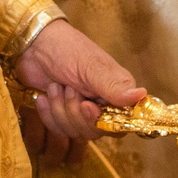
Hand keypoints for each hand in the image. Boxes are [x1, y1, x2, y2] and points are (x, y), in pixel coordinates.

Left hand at [14, 20, 147, 166]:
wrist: (34, 46)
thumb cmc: (66, 49)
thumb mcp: (90, 67)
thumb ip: (114, 86)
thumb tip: (142, 95)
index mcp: (117, 92)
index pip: (120, 124)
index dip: (101, 121)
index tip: (87, 106)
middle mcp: (103, 105)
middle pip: (95, 131)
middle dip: (75, 113)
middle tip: (68, 88)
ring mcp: (82, 111)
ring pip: (75, 132)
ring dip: (60, 110)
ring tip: (55, 86)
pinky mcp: (63, 115)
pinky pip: (58, 130)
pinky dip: (48, 114)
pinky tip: (44, 96)